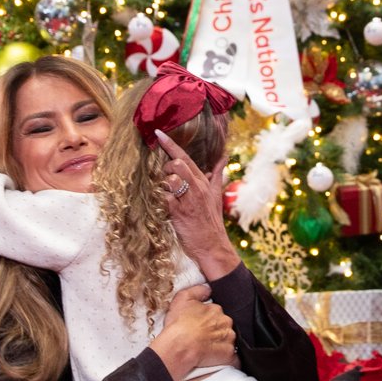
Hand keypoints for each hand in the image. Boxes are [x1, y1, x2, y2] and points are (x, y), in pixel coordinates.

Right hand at [150, 282, 236, 380]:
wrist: (179, 347)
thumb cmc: (179, 324)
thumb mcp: (182, 298)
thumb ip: (197, 290)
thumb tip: (208, 289)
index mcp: (216, 310)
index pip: (216, 313)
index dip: (208, 320)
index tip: (201, 325)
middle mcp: (226, 322)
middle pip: (224, 326)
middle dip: (217, 331)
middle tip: (204, 338)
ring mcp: (229, 339)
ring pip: (229, 340)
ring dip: (222, 344)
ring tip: (209, 349)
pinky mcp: (229, 355)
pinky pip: (233, 358)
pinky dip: (228, 359)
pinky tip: (218, 360)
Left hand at [155, 129, 239, 279]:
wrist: (213, 247)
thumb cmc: (211, 222)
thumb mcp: (216, 196)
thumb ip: (217, 175)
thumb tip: (223, 157)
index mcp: (203, 182)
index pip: (185, 158)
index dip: (170, 144)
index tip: (158, 133)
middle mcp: (197, 188)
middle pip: (177, 164)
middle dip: (164, 167)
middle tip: (162, 179)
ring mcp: (188, 200)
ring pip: (171, 178)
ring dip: (161, 183)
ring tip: (163, 192)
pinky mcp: (179, 213)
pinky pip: (164, 198)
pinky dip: (158, 198)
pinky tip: (158, 204)